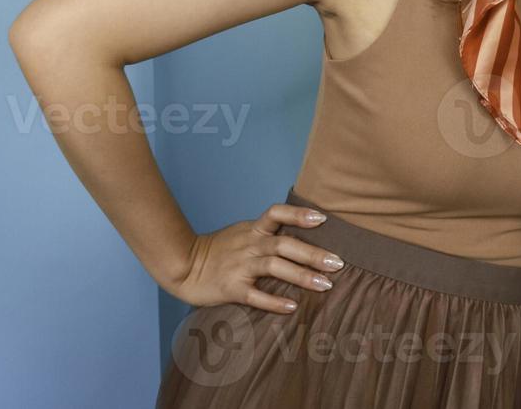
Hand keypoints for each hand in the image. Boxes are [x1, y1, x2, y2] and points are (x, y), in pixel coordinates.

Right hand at [167, 202, 343, 313]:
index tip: (322, 219)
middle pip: (284, 244)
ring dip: (302, 275)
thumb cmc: (218, 251)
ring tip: (325, 285)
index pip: (276, 214)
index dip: (299, 215)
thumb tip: (302, 234)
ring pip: (274, 267)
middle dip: (313, 253)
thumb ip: (267, 233)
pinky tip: (292, 307)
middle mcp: (249, 245)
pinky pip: (255, 295)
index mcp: (253, 230)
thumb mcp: (242, 233)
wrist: (182, 265)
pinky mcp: (231, 288)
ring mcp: (240, 267)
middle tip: (338, 263)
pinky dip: (274, 301)